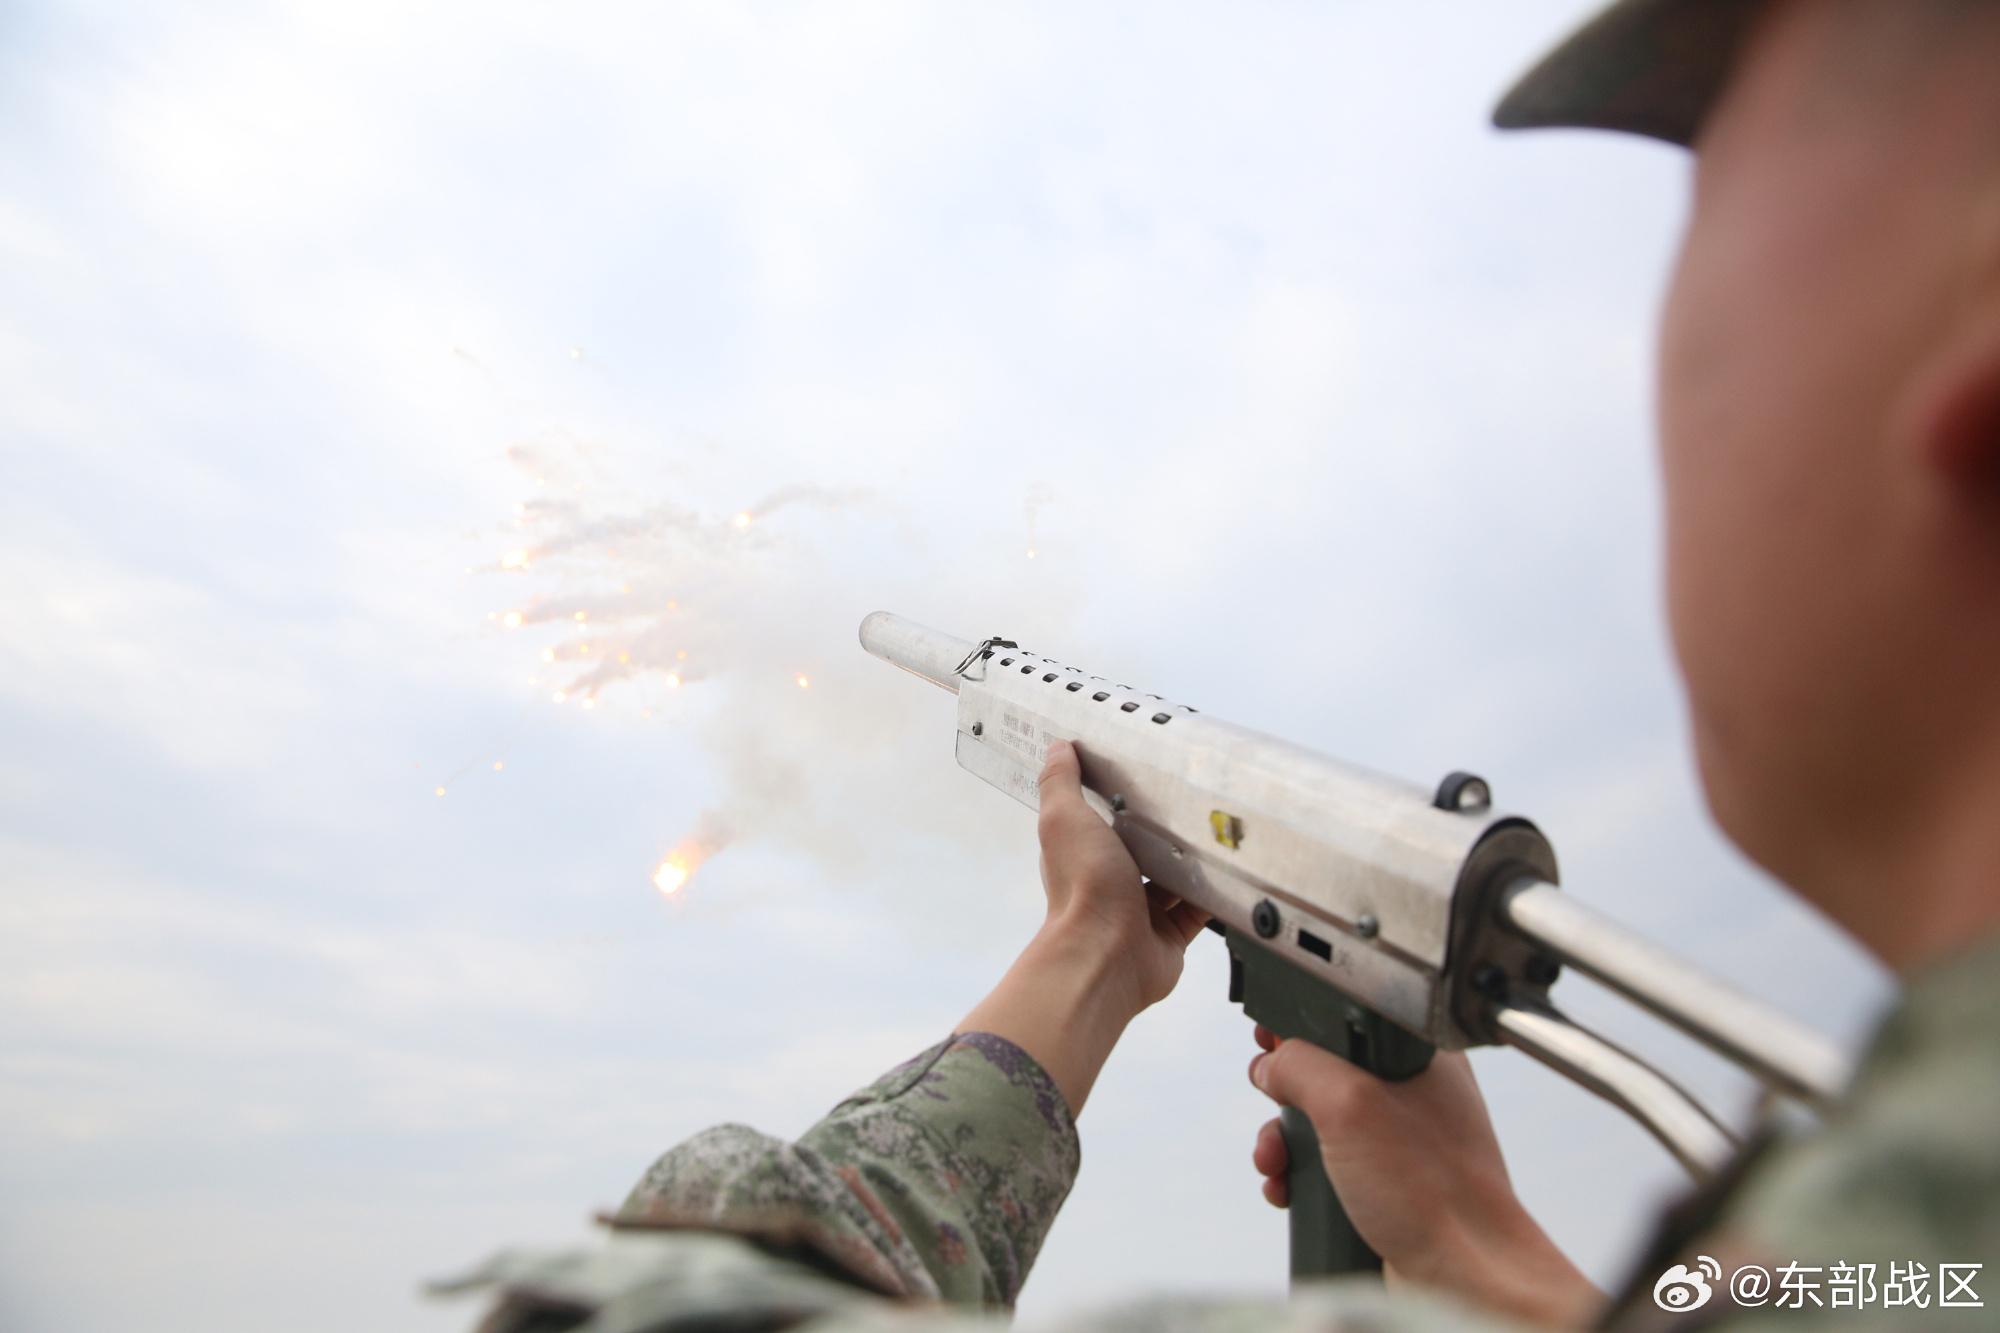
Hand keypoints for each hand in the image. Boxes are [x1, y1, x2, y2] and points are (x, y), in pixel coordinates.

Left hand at [1035, 738, 1207, 1010]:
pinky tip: (1234, 870)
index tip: (1153, 769)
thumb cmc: (1084, 883)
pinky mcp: (1171, 937)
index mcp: (1085, 853)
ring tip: (1225, 828)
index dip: (1124, 797)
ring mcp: (1141, 913)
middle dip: (1167, 829)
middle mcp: (1112, 882)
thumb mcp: (1063, 818)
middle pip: (1144, 850)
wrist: (1105, 955)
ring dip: (1194, 860)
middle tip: (1201, 797)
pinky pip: (1197, 911)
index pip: (1105, 819)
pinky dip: (1212, 895)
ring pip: (1173, 880)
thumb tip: (1058, 746)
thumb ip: (1060, 782)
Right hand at [1248, 1028, 1600, 1325]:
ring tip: (1276, 1163)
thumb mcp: (1350, 1103)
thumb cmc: (1433, 1189)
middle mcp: (1412, 1094)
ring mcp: (1399, 1143)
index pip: (1347, 1018)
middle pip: (1323, 1073)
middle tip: (1275, 1107)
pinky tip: (1288, 1190)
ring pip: (1319, 1125)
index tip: (1268, 1036)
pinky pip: (1326, 1168)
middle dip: (1283, 1097)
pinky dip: (1298, 1177)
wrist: (1463, 1276)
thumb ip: (1299, 1065)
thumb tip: (1269, 1065)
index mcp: (1417, 1056)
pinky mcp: (1386, 1185)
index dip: (1301, 1025)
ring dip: (1283, 1143)